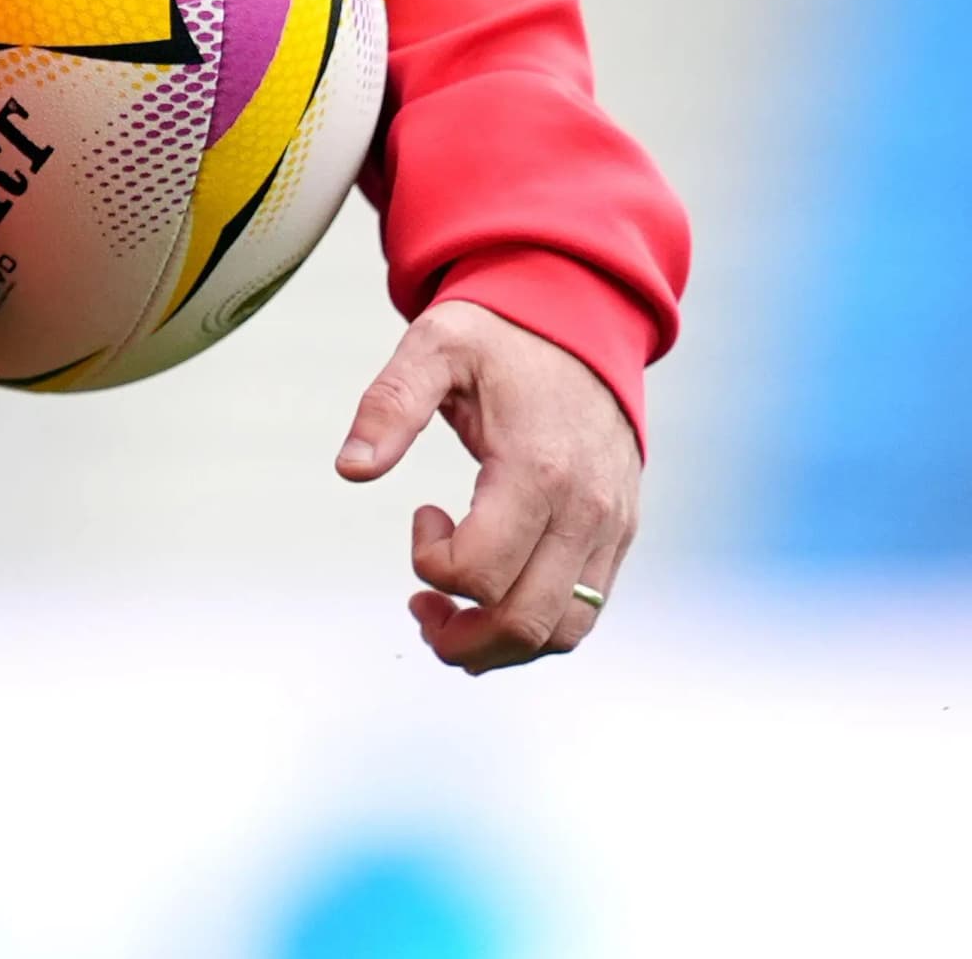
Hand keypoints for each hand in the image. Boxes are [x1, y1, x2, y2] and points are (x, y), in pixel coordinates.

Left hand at [335, 297, 637, 672]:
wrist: (583, 324)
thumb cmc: (502, 339)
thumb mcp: (434, 347)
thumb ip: (390, 405)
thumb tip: (351, 469)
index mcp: (538, 468)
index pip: (483, 568)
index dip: (431, 564)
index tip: (421, 515)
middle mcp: (585, 509)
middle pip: (524, 621)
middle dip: (460, 638)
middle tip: (420, 609)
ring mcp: (610, 527)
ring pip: (560, 632)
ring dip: (498, 647)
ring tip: (450, 618)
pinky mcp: (620, 535)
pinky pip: (585, 612)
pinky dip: (535, 628)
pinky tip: (494, 603)